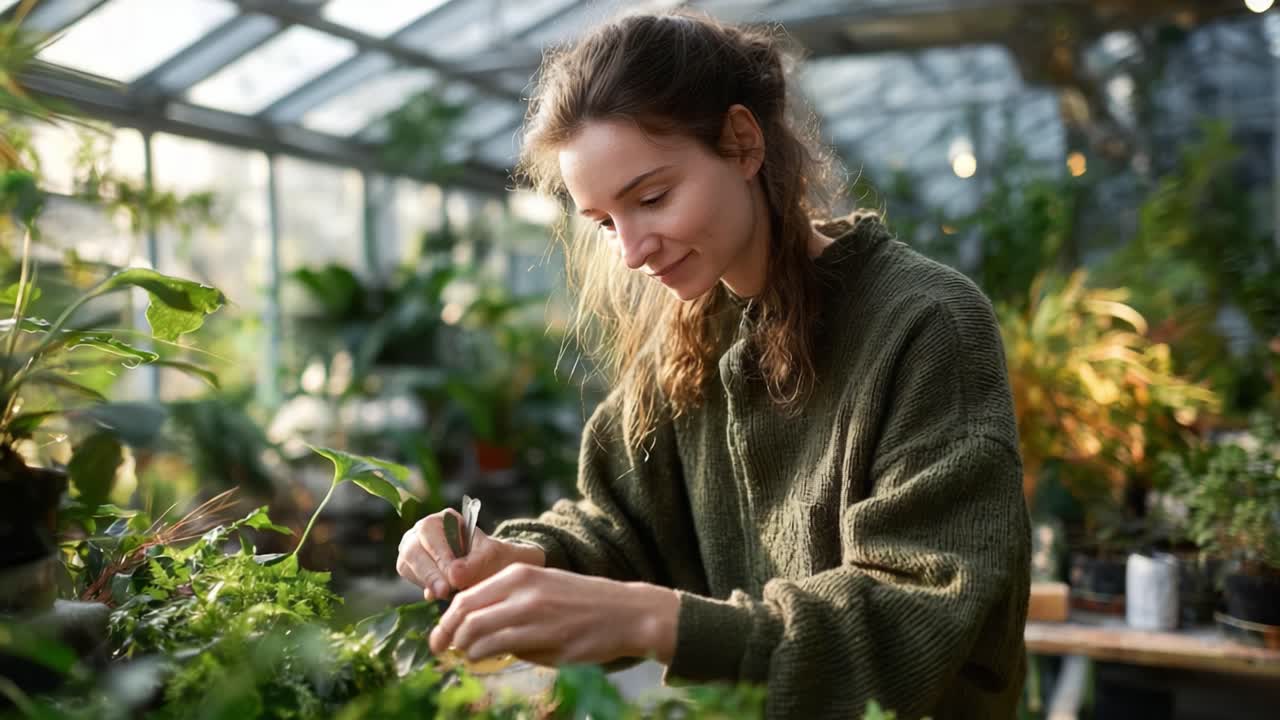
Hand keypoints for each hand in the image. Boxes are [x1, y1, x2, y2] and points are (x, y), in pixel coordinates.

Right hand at [396, 509, 545, 600]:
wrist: (489, 570)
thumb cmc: (490, 558)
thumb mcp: (490, 558)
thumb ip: (474, 565)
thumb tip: (453, 575)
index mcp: (444, 518)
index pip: (431, 532)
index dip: (440, 554)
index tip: (452, 575)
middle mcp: (424, 529)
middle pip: (413, 548)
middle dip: (430, 572)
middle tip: (444, 591)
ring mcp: (414, 547)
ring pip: (407, 563)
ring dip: (426, 581)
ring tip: (444, 594)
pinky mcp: (410, 567)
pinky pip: (409, 576)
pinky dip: (424, 586)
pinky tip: (440, 593)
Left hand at [428, 563, 679, 666]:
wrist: (626, 612)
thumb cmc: (582, 603)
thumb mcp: (543, 586)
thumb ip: (509, 601)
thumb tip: (473, 628)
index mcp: (519, 574)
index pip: (466, 598)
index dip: (446, 621)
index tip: (439, 637)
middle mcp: (522, 590)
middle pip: (465, 616)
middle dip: (446, 637)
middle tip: (441, 651)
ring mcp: (534, 614)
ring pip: (479, 635)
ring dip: (466, 651)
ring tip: (468, 657)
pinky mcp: (547, 639)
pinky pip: (502, 650)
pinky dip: (486, 658)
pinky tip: (487, 660)